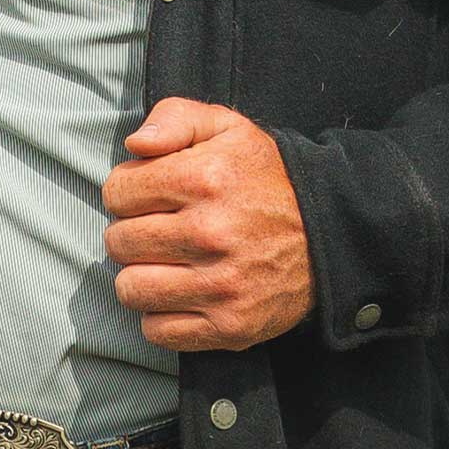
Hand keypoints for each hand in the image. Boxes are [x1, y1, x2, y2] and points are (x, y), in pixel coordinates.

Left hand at [102, 97, 315, 351]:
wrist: (331, 234)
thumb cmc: (266, 180)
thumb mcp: (228, 128)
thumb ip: (175, 117)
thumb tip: (135, 144)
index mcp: (206, 179)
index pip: (117, 192)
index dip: (128, 192)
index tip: (151, 197)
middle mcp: (212, 234)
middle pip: (119, 243)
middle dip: (132, 235)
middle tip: (160, 233)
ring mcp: (221, 286)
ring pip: (130, 290)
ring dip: (141, 279)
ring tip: (167, 266)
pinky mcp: (228, 327)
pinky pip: (156, 331)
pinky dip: (161, 317)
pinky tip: (182, 296)